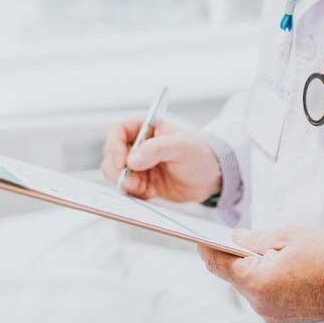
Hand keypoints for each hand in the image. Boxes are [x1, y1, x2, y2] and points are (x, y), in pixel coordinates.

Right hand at [100, 119, 221, 201]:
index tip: (121, 162)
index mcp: (146, 128)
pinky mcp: (142, 182)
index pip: (118, 131)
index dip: (114, 146)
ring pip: (115, 173)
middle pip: (112, 154)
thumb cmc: (200, 154)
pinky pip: (127, 188)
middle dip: (117, 169)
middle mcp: (138, 145)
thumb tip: (132, 160)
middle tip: (131, 180)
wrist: (211, 178)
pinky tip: (150, 193)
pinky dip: (133, 193)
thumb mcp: (181, 146)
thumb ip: (156, 149)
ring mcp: (139, 165)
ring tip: (143, 187)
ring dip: (124, 182)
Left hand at [198, 226, 323, 322]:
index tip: (198, 235)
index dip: (206, 247)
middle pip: (233, 275)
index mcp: (257, 281)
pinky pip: (262, 294)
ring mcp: (270, 313)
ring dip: (253, 267)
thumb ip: (254, 237)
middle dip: (235, 255)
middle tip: (244, 235)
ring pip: (248, 285)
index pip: (217, 263)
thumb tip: (234, 238)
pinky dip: (265, 279)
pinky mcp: (281, 317)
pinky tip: (281, 266)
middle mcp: (259, 303)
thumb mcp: (289, 235)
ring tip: (273, 250)